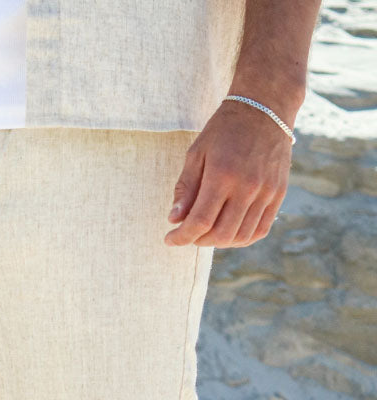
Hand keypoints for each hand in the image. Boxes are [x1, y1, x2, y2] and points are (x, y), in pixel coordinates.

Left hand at [164, 99, 293, 247]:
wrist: (266, 107)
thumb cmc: (224, 129)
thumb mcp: (197, 153)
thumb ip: (185, 188)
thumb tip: (174, 220)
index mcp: (222, 175)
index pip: (200, 221)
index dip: (182, 237)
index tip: (170, 238)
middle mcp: (247, 187)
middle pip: (220, 234)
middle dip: (198, 240)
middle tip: (189, 233)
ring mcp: (266, 192)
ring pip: (240, 237)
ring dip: (219, 241)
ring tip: (207, 231)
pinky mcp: (279, 193)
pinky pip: (260, 230)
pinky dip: (241, 238)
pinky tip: (229, 231)